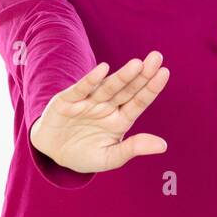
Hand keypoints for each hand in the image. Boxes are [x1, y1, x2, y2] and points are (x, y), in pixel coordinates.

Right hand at [30, 51, 170, 173]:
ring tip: (137, 64)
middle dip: (142, 74)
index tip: (164, 73)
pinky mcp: (68, 100)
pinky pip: (81, 89)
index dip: (151, 88)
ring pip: (108, 87)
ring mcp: (88, 102)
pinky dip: (91, 80)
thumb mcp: (109, 158)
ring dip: (122, 76)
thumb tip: (163, 145)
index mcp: (120, 119)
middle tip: (157, 58)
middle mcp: (107, 106)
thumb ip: (133, 149)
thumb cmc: (84, 154)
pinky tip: (103, 69)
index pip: (139, 102)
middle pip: (127, 89)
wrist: (52, 153)